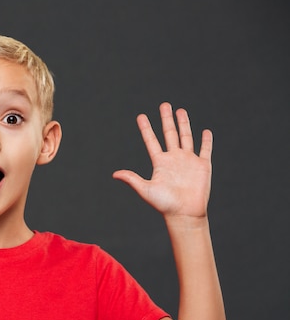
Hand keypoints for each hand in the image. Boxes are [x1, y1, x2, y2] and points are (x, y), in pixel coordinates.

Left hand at [112, 102, 212, 218]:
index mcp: (160, 163)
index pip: (151, 141)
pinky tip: (205, 131)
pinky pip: (205, 150)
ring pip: (186, 137)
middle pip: (169, 134)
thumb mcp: (145, 190)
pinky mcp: (203, 166)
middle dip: (166, 119)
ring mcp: (188, 161)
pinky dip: (206, 140)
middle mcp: (174, 159)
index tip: (140, 116)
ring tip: (180, 111)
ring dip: (184, 124)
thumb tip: (114, 174)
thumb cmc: (164, 204)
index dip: (146, 129)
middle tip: (164, 105)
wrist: (185, 214)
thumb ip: (132, 179)